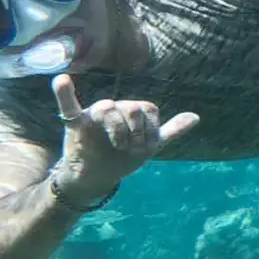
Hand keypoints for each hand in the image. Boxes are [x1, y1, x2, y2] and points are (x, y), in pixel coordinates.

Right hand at [51, 74, 198, 201]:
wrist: (96, 178)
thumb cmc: (122, 157)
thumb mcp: (149, 145)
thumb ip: (171, 130)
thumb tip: (196, 117)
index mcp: (131, 110)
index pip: (149, 109)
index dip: (151, 130)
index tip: (144, 147)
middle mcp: (113, 108)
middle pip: (132, 107)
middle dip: (136, 130)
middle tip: (128, 147)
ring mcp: (94, 114)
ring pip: (109, 108)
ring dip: (118, 130)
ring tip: (116, 146)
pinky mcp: (75, 124)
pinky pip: (67, 104)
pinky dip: (63, 92)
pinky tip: (62, 80)